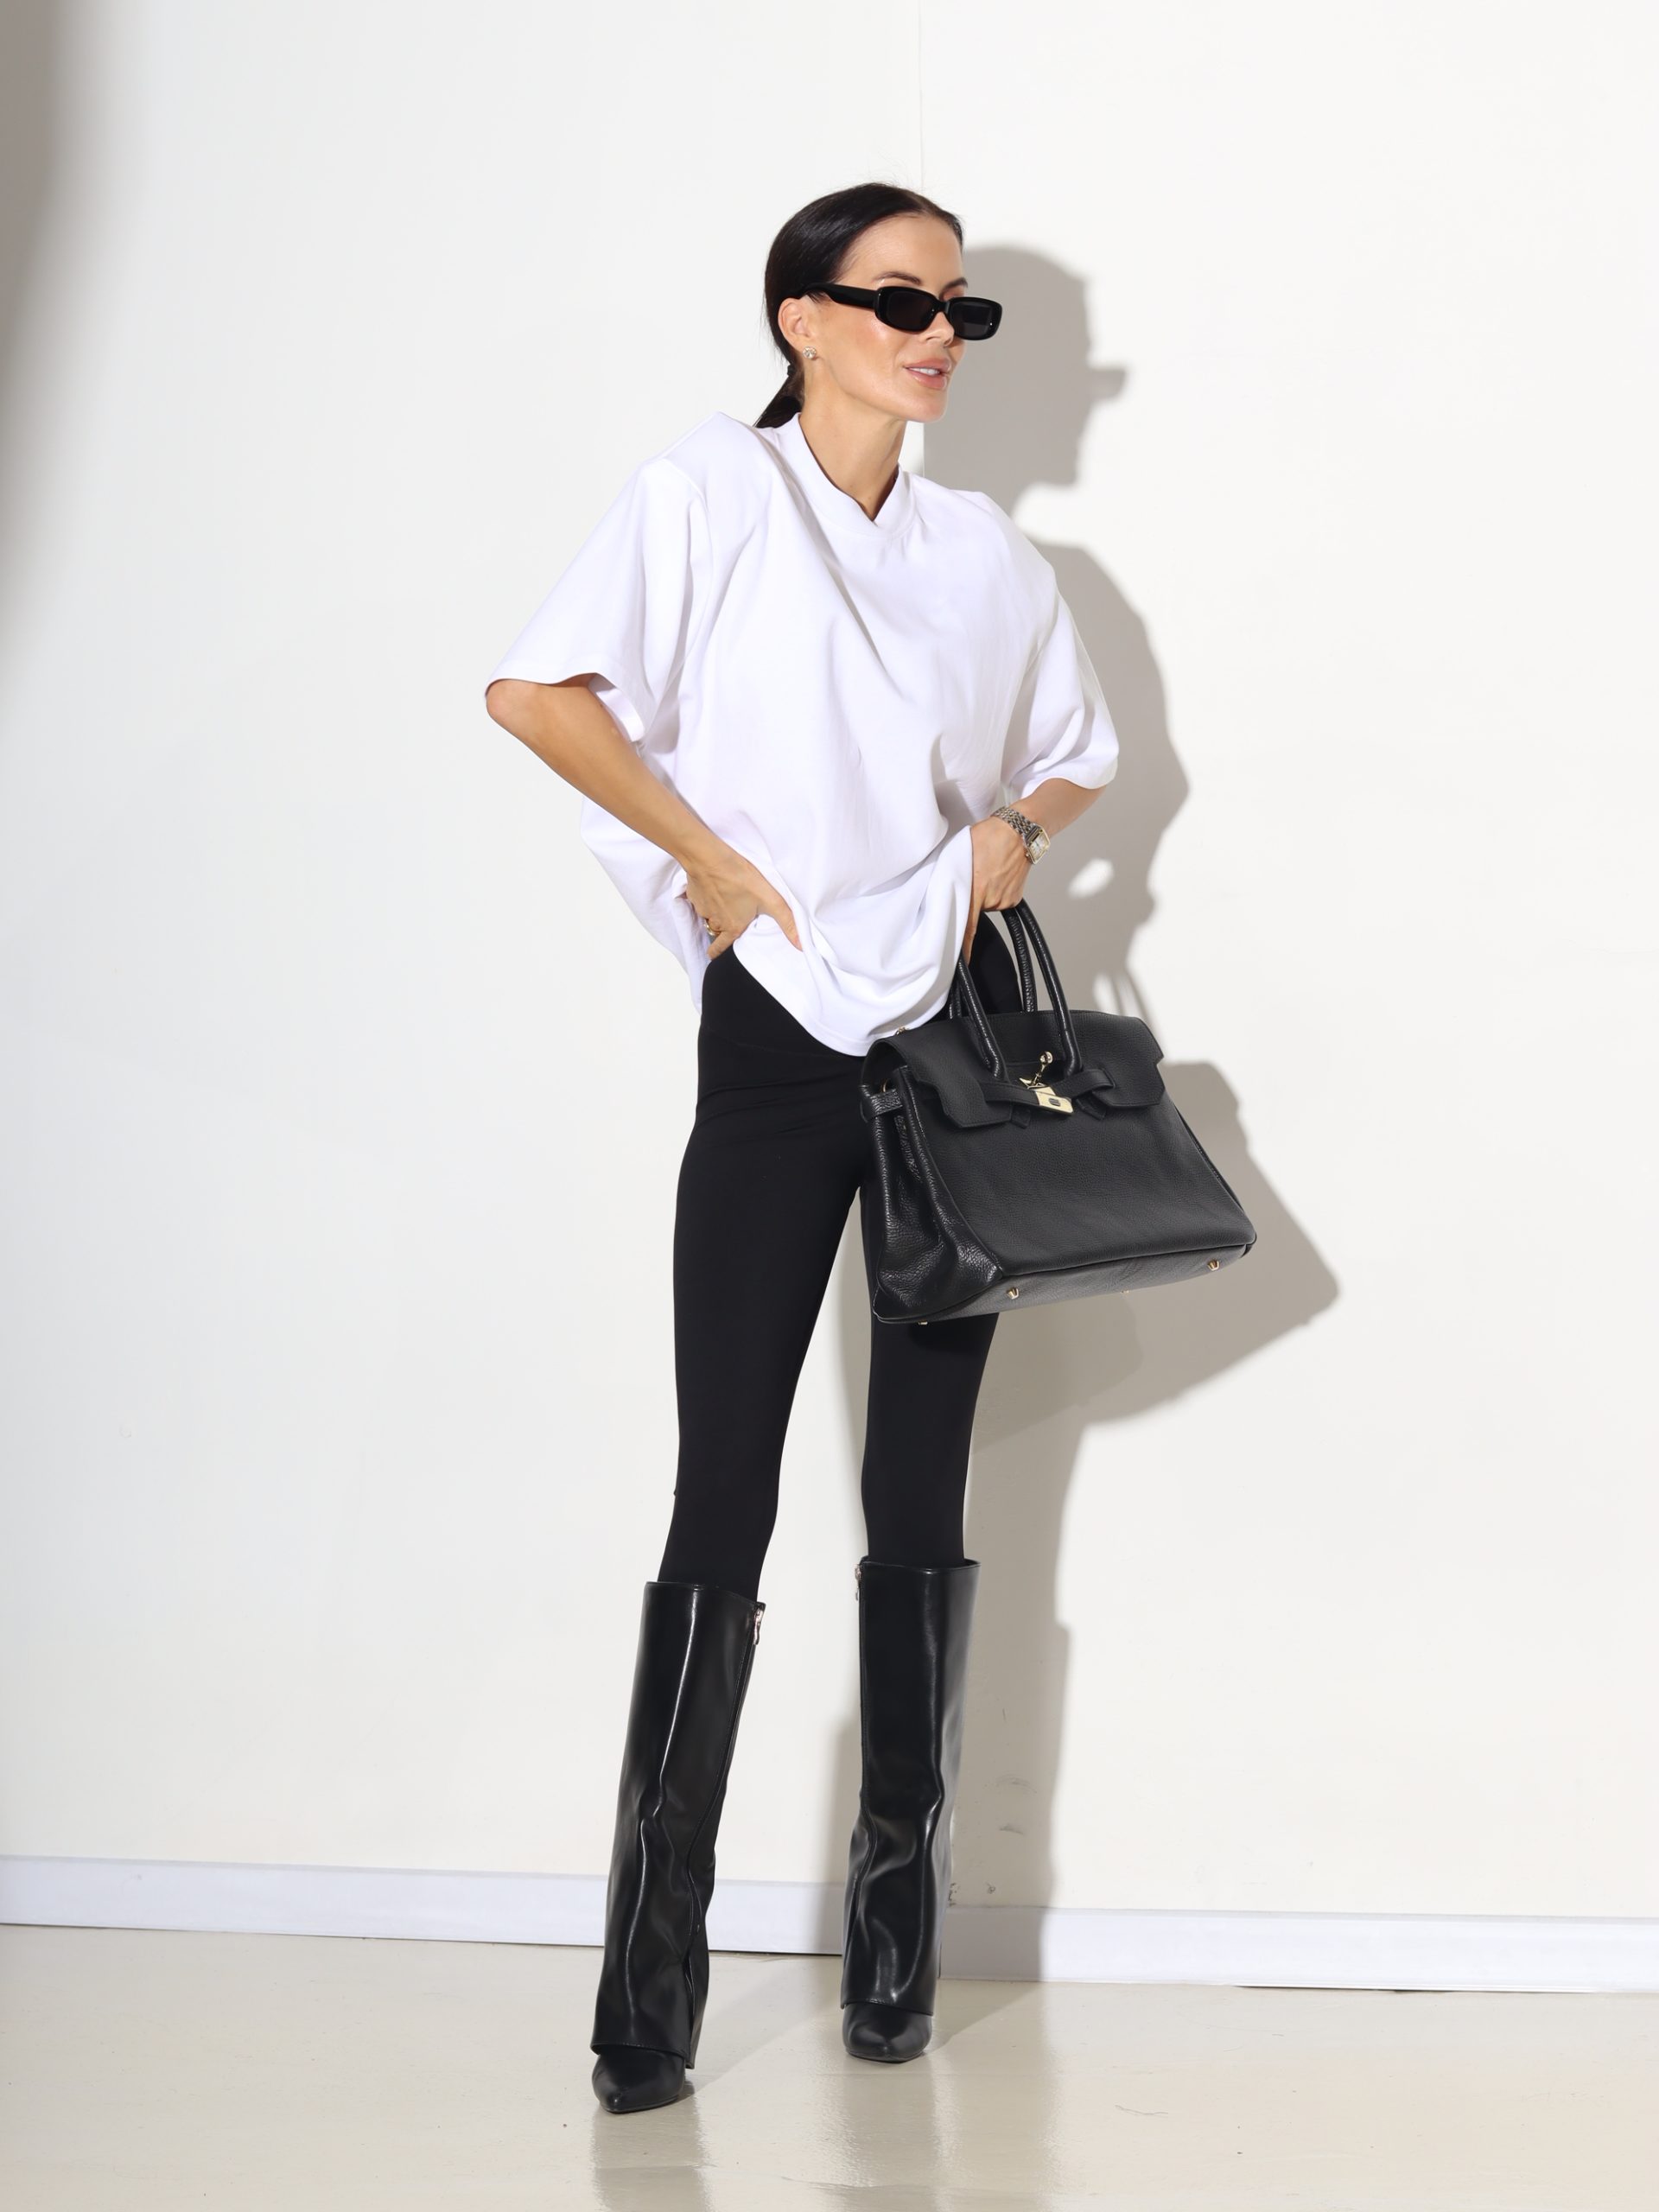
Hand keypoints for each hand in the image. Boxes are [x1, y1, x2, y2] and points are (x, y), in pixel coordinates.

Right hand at [680, 847, 800, 955]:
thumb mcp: (770, 899)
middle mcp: (716, 920)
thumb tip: (802, 945)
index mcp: (733, 926)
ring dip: (715, 909)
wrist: (710, 858)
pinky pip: (700, 899)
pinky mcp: (694, 894)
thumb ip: (787, 921)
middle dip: (722, 926)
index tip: (713, 954)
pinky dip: (706, 895)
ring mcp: (703, 907)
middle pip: (717, 929)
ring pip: (709, 914)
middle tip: (729, 917)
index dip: (717, 952)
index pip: (721, 947)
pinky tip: (713, 885)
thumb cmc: (740, 878)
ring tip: (724, 897)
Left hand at [961, 815, 1031, 960]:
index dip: (964, 946)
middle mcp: (991, 898)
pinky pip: (998, 901)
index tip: (960, 962)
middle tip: (972, 879)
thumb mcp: (962, 853)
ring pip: (986, 905)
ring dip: (982, 894)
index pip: (967, 925)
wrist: (1021, 830)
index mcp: (975, 888)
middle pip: (973, 910)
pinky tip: (997, 875)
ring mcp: (1005, 899)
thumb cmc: (990, 836)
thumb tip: (944, 888)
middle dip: (969, 900)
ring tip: (986, 871)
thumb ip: (953, 875)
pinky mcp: (1014, 899)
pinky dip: (995, 892)